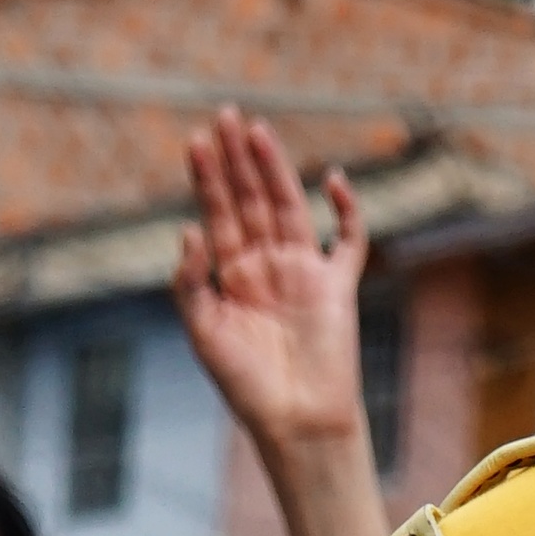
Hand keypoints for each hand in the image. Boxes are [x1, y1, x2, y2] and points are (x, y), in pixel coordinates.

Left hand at [173, 105, 369, 455]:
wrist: (296, 422)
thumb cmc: (245, 386)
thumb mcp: (204, 332)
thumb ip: (191, 282)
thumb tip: (187, 230)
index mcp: (231, 275)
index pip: (218, 213)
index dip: (208, 177)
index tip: (197, 140)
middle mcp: (266, 265)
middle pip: (251, 199)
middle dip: (238, 158)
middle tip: (226, 114)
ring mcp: (303, 271)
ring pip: (289, 206)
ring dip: (274, 169)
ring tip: (257, 131)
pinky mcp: (337, 286)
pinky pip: (347, 241)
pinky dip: (346, 211)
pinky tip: (333, 180)